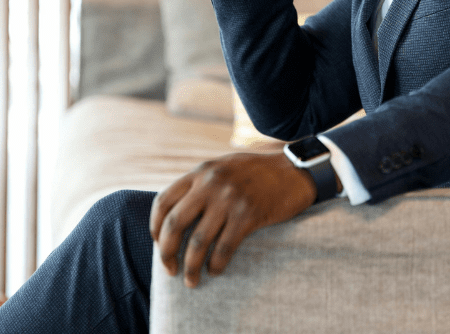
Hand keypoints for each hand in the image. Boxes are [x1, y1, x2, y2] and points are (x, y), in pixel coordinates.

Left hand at [149, 152, 316, 287]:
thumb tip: (175, 215)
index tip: (158, 243)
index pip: (163, 201)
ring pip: (198, 241)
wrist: (295, 171)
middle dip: (166, 252)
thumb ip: (200, 184)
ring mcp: (230, 199)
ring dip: (190, 267)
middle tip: (169, 268)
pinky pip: (224, 248)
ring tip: (190, 280)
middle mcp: (211, 183)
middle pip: (174, 223)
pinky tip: (215, 270)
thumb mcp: (223, 168)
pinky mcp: (248, 214)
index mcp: (201, 171)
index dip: (154, 227)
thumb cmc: (258, 173)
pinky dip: (216, 265)